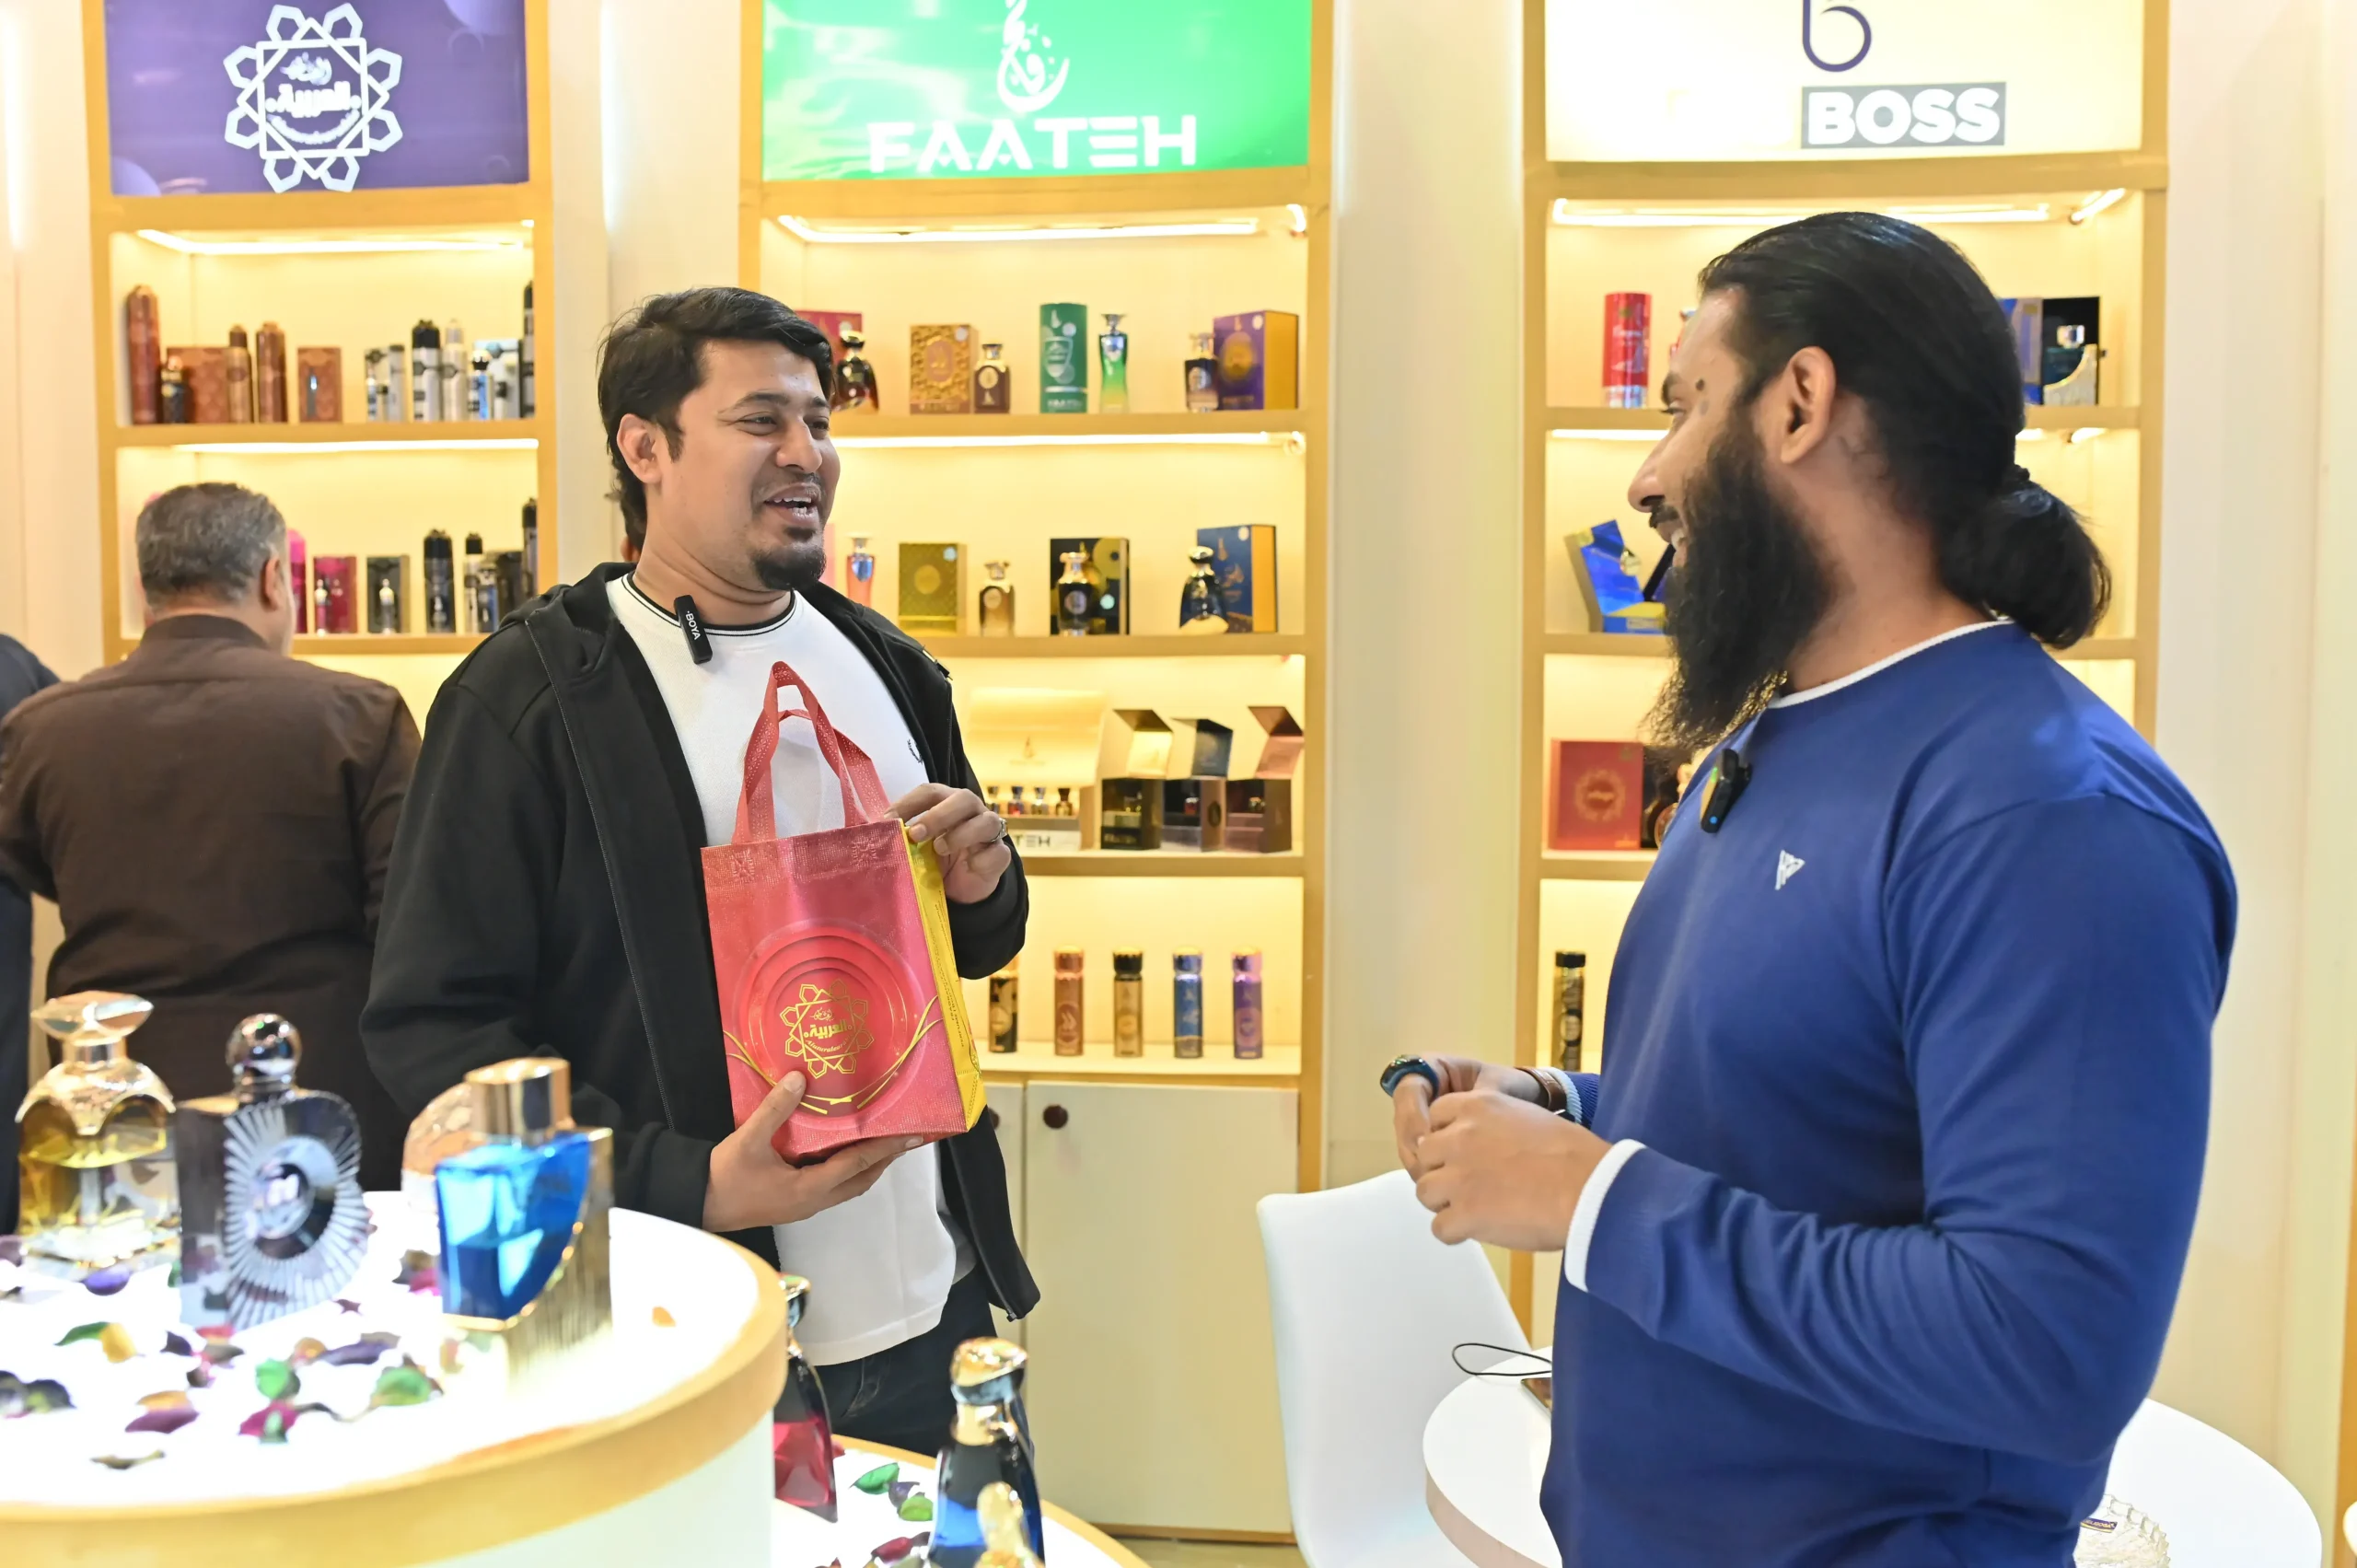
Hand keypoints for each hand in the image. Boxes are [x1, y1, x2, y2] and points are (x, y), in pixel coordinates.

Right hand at [703, 1070, 917, 1232]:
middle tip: (904, 1137)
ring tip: (882, 1142)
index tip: (912, 1136)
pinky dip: (847, 1170)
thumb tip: (801, 1076)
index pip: (859, 1165)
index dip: (887, 1148)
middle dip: (884, 1160)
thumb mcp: (749, 1139)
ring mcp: (803, 1206)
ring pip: (848, 1187)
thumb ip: (776, 1108)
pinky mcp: (793, 1203)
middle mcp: (813, 1201)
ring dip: (867, 1167)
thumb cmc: (724, 1177)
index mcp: (809, 1189)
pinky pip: (832, 1186)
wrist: (697, 1204)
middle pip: (861, 1181)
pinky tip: (843, 1151)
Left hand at [889, 783, 1012, 904]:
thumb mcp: (914, 847)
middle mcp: (971, 812)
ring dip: (961, 834)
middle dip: (937, 815)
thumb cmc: (935, 861)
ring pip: (987, 821)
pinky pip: (997, 852)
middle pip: (963, 798)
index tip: (887, 821)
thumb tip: (867, 832)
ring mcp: (989, 833)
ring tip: (940, 850)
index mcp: (947, 803)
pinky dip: (982, 858)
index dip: (909, 803)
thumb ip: (896, 837)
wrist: (960, 891)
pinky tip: (968, 866)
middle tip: (915, 833)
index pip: (930, 792)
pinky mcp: (999, 856)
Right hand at [1392, 1056, 1546, 1177]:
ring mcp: (1422, 1118)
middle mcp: (1421, 1093)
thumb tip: (1457, 1126)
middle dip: (1413, 1146)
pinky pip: (1419, 1157)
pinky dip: (1427, 1172)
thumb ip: (1476, 1100)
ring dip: (1417, 1163)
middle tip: (1428, 1168)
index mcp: (1432, 1069)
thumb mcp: (1497, 1087)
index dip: (1413, 1115)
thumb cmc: (1511, 1088)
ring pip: (1407, 1142)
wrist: (1526, 1103)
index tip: (1430, 1138)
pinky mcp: (1429, 1142)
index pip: (1408, 1090)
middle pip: (1401, 1120)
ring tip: (1437, 1181)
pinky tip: (1442, 1187)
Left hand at [1414, 1089, 1610, 1249]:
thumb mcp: (1527, 1117)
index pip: (1434, 1117)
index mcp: (1476, 1107)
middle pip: (1424, 1156)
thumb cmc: (1572, 1154)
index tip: (1462, 1152)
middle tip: (1469, 1185)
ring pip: (1424, 1192)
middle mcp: (1459, 1138)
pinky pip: (1439, 1228)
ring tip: (1474, 1210)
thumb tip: (1485, 1145)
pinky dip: (1456, 1232)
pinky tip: (1478, 1231)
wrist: (1588, 1188)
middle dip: (1442, 1170)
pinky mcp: (1463, 1214)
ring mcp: (1457, 1177)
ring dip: (1445, 1203)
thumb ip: (1495, 1125)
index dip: (1446, 1138)